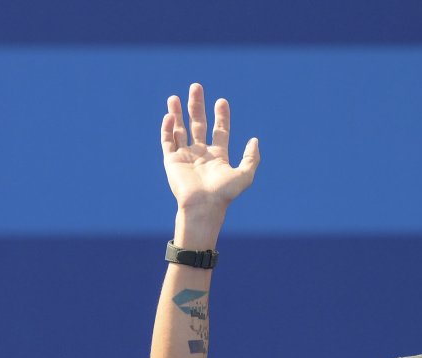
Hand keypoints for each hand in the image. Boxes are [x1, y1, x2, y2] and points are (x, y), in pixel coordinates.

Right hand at [162, 83, 259, 216]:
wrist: (203, 206)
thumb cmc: (224, 194)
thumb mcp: (245, 175)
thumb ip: (252, 158)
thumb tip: (254, 140)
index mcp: (217, 156)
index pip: (219, 130)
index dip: (221, 115)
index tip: (221, 101)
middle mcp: (200, 154)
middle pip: (198, 124)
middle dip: (197, 106)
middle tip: (196, 87)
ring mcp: (185, 156)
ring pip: (179, 130)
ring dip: (177, 113)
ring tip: (174, 97)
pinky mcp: (171, 161)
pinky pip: (167, 141)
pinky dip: (167, 128)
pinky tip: (170, 115)